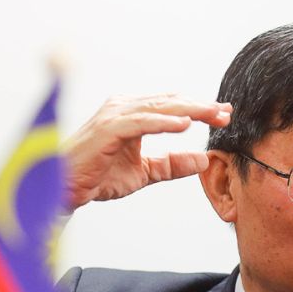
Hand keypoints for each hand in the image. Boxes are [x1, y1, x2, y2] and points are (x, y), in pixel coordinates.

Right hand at [63, 94, 231, 210]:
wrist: (66, 188)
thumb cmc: (98, 177)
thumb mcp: (144, 172)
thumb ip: (171, 165)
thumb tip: (202, 160)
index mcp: (132, 114)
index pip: (171, 107)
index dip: (198, 109)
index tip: (224, 115)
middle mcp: (124, 108)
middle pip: (169, 103)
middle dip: (200, 107)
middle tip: (226, 112)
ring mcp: (115, 116)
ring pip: (159, 108)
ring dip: (189, 110)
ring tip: (213, 115)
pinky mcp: (108, 129)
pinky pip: (141, 123)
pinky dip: (163, 122)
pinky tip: (185, 124)